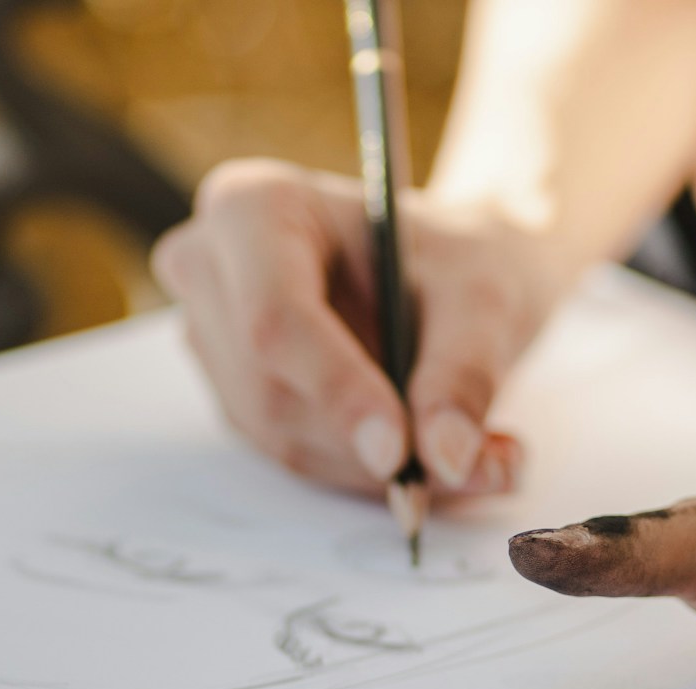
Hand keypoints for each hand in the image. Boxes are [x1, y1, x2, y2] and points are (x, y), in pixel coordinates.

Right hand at [151, 158, 571, 496]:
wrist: (447, 273)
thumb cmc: (454, 256)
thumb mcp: (482, 294)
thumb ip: (465, 372)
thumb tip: (445, 456)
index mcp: (254, 209)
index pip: (274, 317)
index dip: (335, 389)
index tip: (397, 450)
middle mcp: (212, 272)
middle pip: (271, 390)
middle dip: (366, 442)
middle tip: (469, 464)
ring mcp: (215, 342)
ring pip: (283, 437)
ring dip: (377, 468)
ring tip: (479, 458)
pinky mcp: (238, 399)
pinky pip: (296, 457)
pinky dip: (370, 472)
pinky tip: (433, 455)